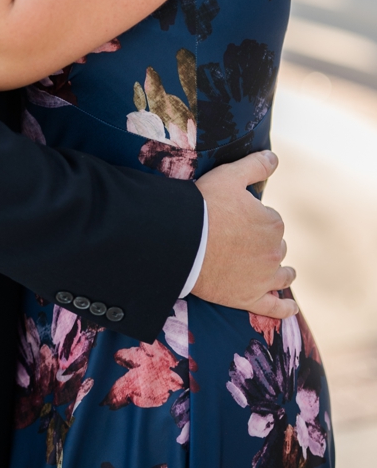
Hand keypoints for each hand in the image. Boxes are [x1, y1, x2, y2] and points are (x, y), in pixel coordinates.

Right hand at [191, 150, 296, 318]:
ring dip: (278, 271)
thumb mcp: (227, 176)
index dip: (253, 219)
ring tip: (266, 268)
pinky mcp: (249, 298)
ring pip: (281, 275)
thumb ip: (254, 166)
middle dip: (263, 244)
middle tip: (236, 240)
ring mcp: (264, 278)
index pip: (270, 221)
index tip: (235, 218)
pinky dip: (283, 308)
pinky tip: (288, 308)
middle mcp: (275, 252)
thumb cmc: (202, 206)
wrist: (180, 241)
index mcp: (273, 223)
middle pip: (275, 247)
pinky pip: (274, 308)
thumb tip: (274, 158)